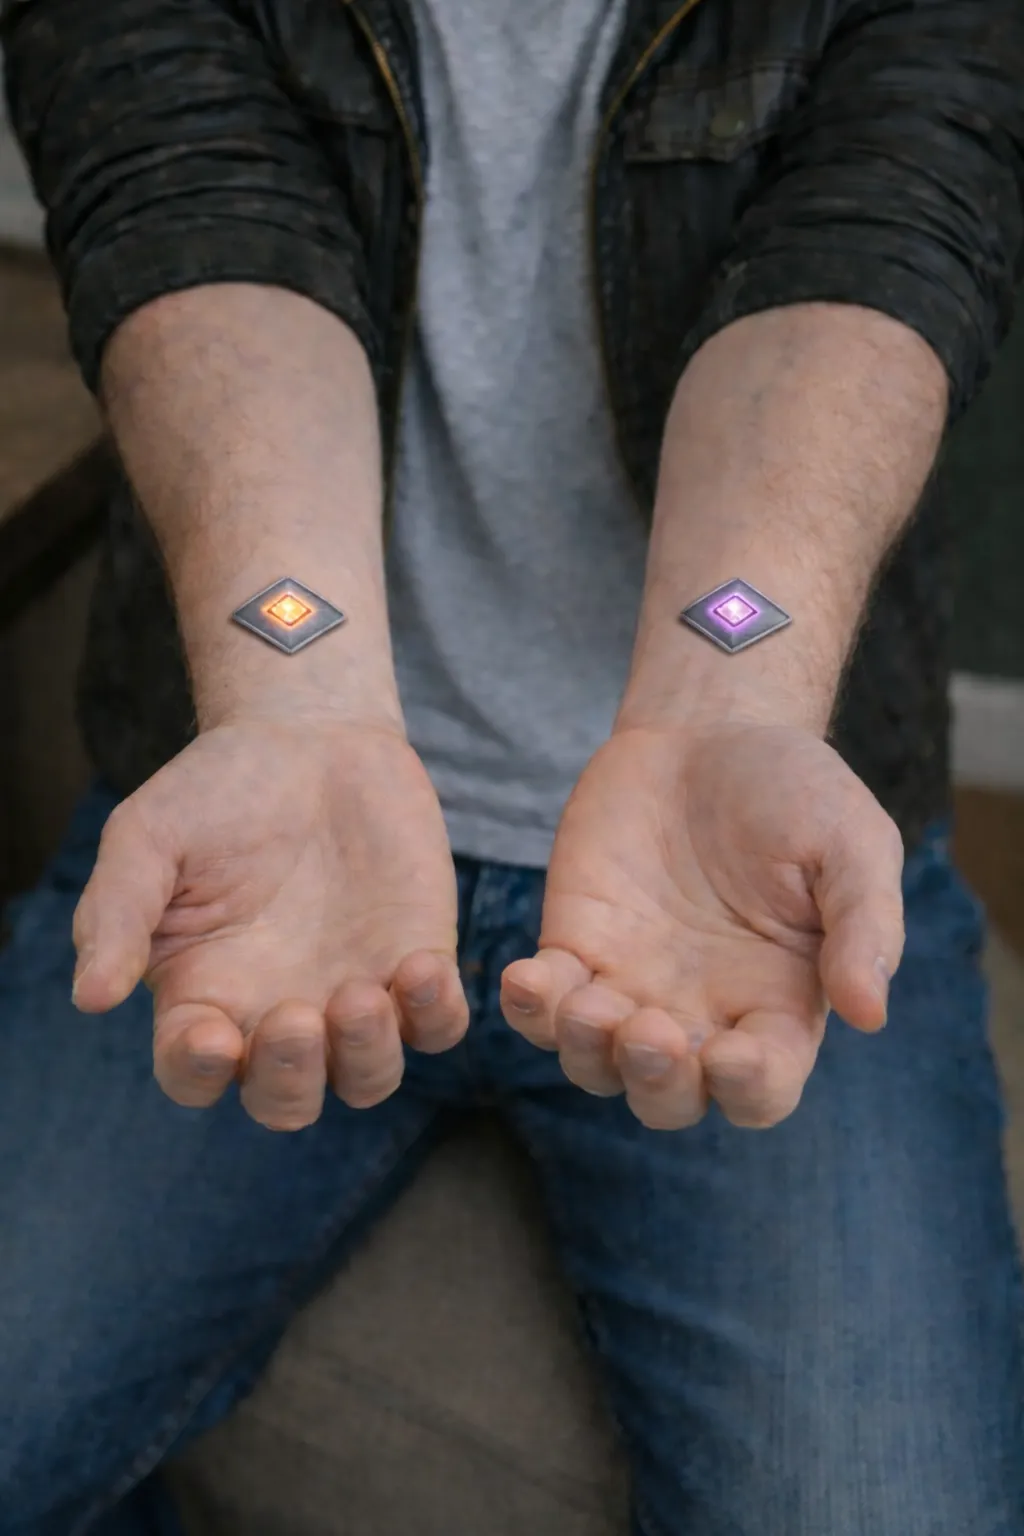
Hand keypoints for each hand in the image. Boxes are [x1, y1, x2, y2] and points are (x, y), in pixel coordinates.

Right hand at [71, 718, 467, 1129]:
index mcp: (205, 997)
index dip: (201, 1073)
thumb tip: (90, 998)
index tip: (212, 1037)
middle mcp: (280, 1013)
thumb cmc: (215, 792)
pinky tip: (421, 967)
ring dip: (366, 1054)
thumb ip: (115, 913)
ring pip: (368, 1079)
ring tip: (361, 994)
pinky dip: (436, 1015)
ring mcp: (353, 996)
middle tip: (296, 1018)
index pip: (195, 1073)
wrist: (310, 738)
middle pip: (287, 1100)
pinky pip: (438, 1025)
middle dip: (291, 1079)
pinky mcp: (417, 963)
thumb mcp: (147, 837)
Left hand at [500, 723, 903, 1130]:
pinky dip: (528, 1007)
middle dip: (655, 1083)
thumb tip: (869, 1014)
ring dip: (584, 1051)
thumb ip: (865, 924)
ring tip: (584, 1002)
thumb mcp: (852, 841)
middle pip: (670, 1098)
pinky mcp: (575, 947)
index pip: (763, 1087)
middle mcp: (701, 1012)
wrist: (709, 730)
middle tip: (647, 1031)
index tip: (731, 1053)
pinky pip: (541, 1006)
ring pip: (595, 1066)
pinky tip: (529, 977)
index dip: (747, 1089)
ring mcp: (630, 985)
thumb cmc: (795, 788)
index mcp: (777, 1005)